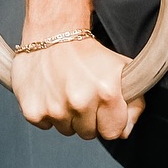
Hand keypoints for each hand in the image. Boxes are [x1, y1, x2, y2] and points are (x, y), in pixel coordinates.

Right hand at [11, 35, 141, 141]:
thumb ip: (134, 103)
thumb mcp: (122, 70)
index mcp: (107, 93)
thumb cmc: (87, 52)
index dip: (108, 121)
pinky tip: (50, 92)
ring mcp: (55, 108)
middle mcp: (80, 102)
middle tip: (82, 95)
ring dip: (67, 116)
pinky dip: (47, 112)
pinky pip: (45, 125)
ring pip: (66, 130)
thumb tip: (125, 132)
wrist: (52, 33)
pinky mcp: (33, 111)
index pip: (113, 132)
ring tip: (65, 91)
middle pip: (89, 133)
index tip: (102, 108)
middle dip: (88, 119)